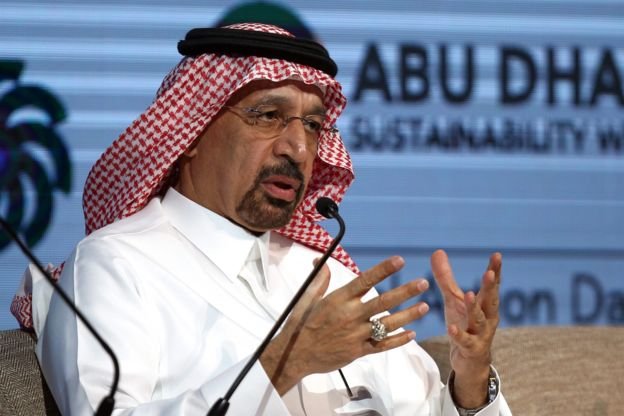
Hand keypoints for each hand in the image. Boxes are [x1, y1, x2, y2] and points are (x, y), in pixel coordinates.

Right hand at [260, 256, 429, 394]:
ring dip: (408, 315)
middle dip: (405, 292)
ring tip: (424, 306)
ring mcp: (356, 334)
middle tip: (423, 283)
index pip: (365, 281)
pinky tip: (411, 334)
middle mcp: (350, 315)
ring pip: (387, 324)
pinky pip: (382, 345)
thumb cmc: (300, 324)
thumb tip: (322, 260)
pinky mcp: (358, 351)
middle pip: (383, 302)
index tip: (399, 260)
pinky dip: (398, 340)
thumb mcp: (307, 298)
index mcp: (339, 299)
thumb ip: (320, 279)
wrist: (296, 354)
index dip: (383, 270)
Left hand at [430, 249, 501, 407]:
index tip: (497, 255)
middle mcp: (487, 318)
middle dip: (491, 287)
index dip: (495, 270)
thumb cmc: (465, 325)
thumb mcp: (453, 300)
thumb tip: (437, 251)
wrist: (469, 360)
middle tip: (489, 273)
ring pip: (479, 320)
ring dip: (475, 308)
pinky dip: (458, 334)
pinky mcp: (471, 349)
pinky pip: (465, 341)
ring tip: (469, 295)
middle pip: (491, 300)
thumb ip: (446, 278)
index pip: (492, 285)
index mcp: (485, 304)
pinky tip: (451, 327)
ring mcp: (481, 334)